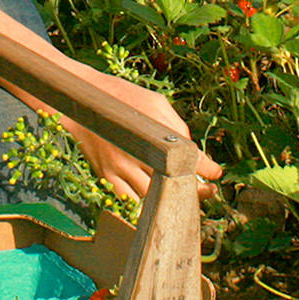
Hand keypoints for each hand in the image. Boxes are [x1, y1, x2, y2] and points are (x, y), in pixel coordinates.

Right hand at [61, 69, 221, 205]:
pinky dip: (143, 201)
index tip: (216, 174)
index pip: (192, 159)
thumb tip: (191, 148)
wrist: (83, 101)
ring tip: (182, 196)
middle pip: (175, 183)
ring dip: (170, 199)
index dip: (208, 169)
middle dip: (195, 190)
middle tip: (207, 191)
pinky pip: (128, 199)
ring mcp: (121, 167)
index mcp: (156, 132)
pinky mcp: (106, 174)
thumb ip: (176, 125)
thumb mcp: (156, 102)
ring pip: (153, 196)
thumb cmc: (123, 98)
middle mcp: (140, 152)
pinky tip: (152, 196)